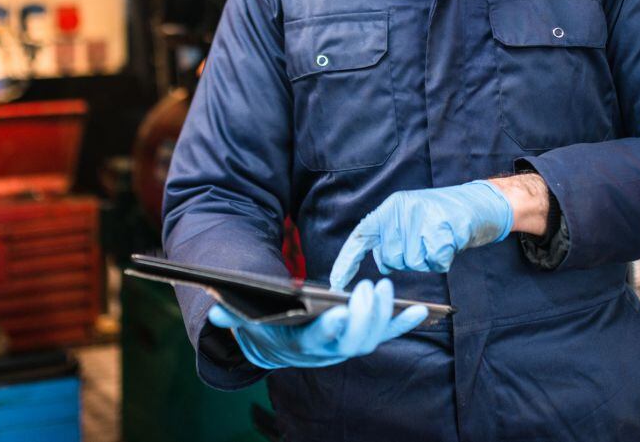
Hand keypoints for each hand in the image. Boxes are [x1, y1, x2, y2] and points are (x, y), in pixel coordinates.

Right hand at [206, 278, 426, 368]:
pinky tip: (425, 311)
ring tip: (391, 289)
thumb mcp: (245, 320)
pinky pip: (387, 332)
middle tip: (371, 287)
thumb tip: (215, 313)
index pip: (318, 341)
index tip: (338, 314)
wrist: (276, 342)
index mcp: (302, 345)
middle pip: (353, 341)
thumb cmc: (263, 324)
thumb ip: (232, 317)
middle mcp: (328, 351)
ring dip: (386, 317)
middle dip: (365, 316)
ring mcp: (347, 344)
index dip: (330, 330)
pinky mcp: (362, 336)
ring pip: (372, 338)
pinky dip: (405, 323)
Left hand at [329, 180, 513, 290]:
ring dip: (426, 260)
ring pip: (412, 263)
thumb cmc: (443, 216)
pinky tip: (449, 243)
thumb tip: (382, 263)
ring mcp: (422, 219)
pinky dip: (442, 260)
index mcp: (391, 208)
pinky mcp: (442, 230)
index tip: (337, 282)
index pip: (361, 235)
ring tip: (437, 240)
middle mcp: (402, 210)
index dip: (347, 260)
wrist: (479, 203)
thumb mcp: (410, 217)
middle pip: (390, 258)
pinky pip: (435, 263)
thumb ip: (393, 236)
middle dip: (406, 259)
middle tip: (424, 242)